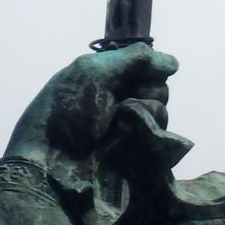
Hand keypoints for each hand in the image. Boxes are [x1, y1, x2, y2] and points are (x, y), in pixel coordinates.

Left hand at [4, 44, 177, 172]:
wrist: (52, 165)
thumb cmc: (64, 114)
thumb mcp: (92, 73)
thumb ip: (133, 59)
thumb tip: (173, 63)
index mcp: (105, 77)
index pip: (146, 63)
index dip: (147, 66)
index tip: (135, 73)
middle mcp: (118, 100)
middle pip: (158, 85)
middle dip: (146, 89)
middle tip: (120, 102)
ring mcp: (128, 127)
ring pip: (161, 110)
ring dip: (146, 112)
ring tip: (118, 124)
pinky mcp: (136, 151)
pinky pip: (160, 135)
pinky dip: (148, 130)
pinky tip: (128, 136)